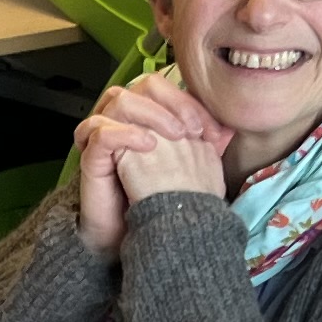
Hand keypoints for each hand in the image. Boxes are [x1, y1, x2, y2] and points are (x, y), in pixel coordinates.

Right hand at [71, 75, 225, 255]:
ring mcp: (105, 136)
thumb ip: (204, 144)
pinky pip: (100, 131)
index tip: (211, 130)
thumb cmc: (161, 201)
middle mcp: (124, 121)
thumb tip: (229, 128)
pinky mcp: (91, 157)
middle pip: (142, 85)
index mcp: (145, 118)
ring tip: (174, 136)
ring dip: (151, 113)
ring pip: (118, 100)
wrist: (140, 236)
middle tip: (191, 129)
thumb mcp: (189, 168)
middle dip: (172, 102)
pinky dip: (125, 133)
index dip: (189, 101)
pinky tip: (148, 145)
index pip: (165, 88)